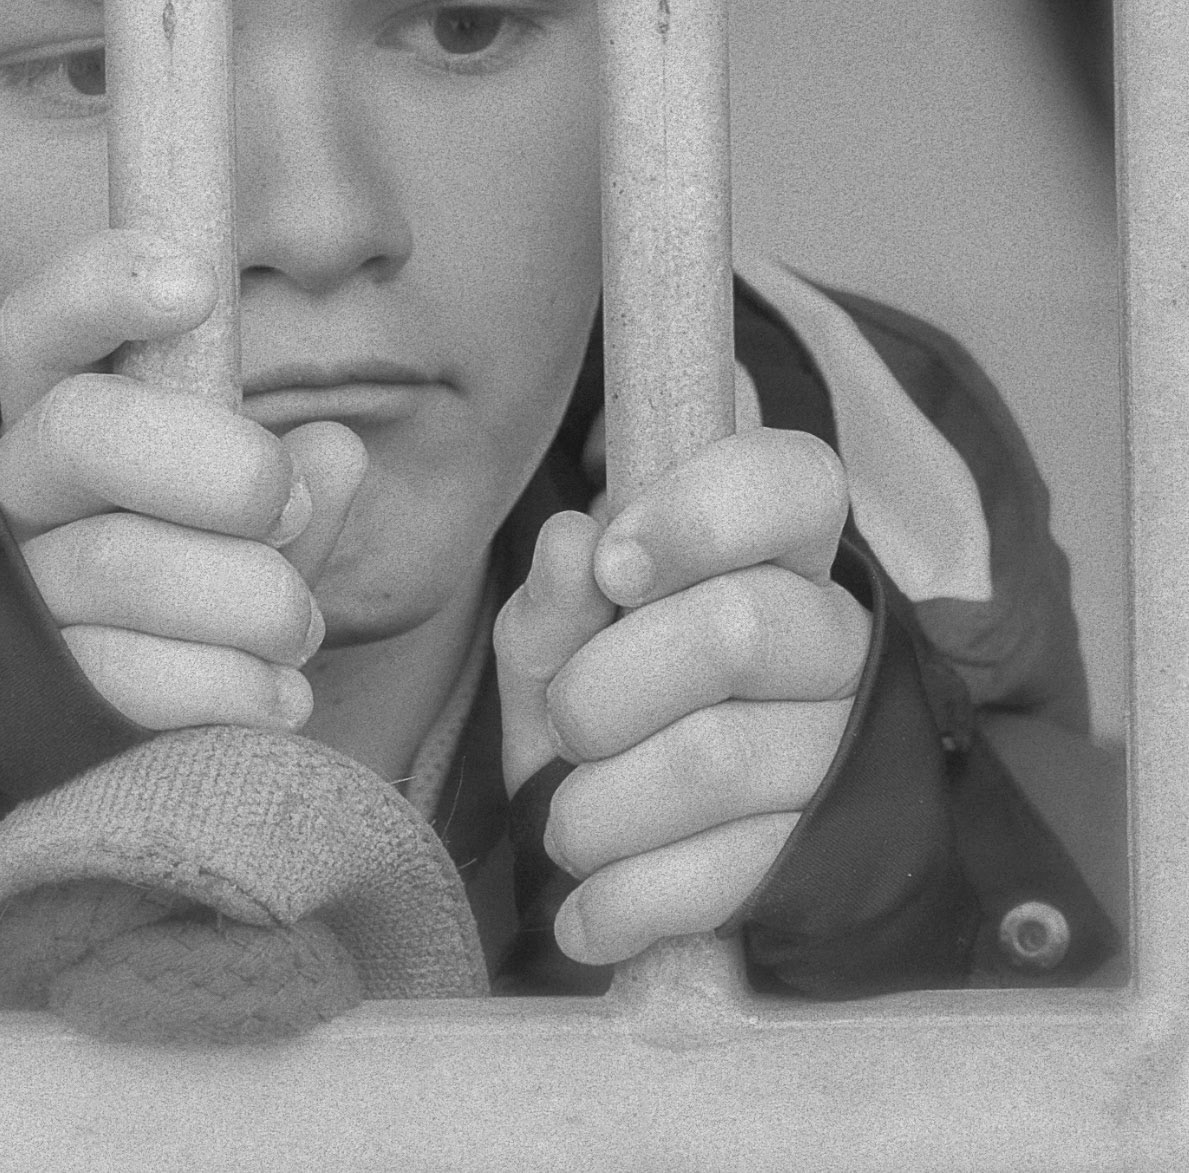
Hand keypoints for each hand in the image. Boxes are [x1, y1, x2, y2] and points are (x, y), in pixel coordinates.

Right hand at [0, 230, 367, 732]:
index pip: (45, 326)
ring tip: (301, 627)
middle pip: (82, 429)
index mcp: (63, 417)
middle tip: (286, 506)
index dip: (103, 288)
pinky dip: (228, 685)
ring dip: (246, 595)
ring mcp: (10, 594)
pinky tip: (282, 696)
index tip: (198, 287)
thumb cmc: (197, 594)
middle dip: (216, 463)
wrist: (124, 737)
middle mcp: (16, 491)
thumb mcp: (249, 529)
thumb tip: (336, 450)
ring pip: (118, 562)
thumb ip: (292, 488)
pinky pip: (123, 676)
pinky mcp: (27, 697)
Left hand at [493, 428, 869, 964]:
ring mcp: (844, 752)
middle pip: (740, 629)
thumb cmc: (603, 710)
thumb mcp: (556, 646)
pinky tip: (587, 915)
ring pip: (720, 760)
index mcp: (772, 554)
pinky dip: (630, 898)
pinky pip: (730, 873)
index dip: (702, 516)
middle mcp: (832, 640)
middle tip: (566, 724)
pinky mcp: (832, 859)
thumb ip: (554, 600)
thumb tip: (571, 543)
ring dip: (601, 807)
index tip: (614, 567)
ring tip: (566, 827)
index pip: (796, 483)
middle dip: (606, 687)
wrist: (640, 853)